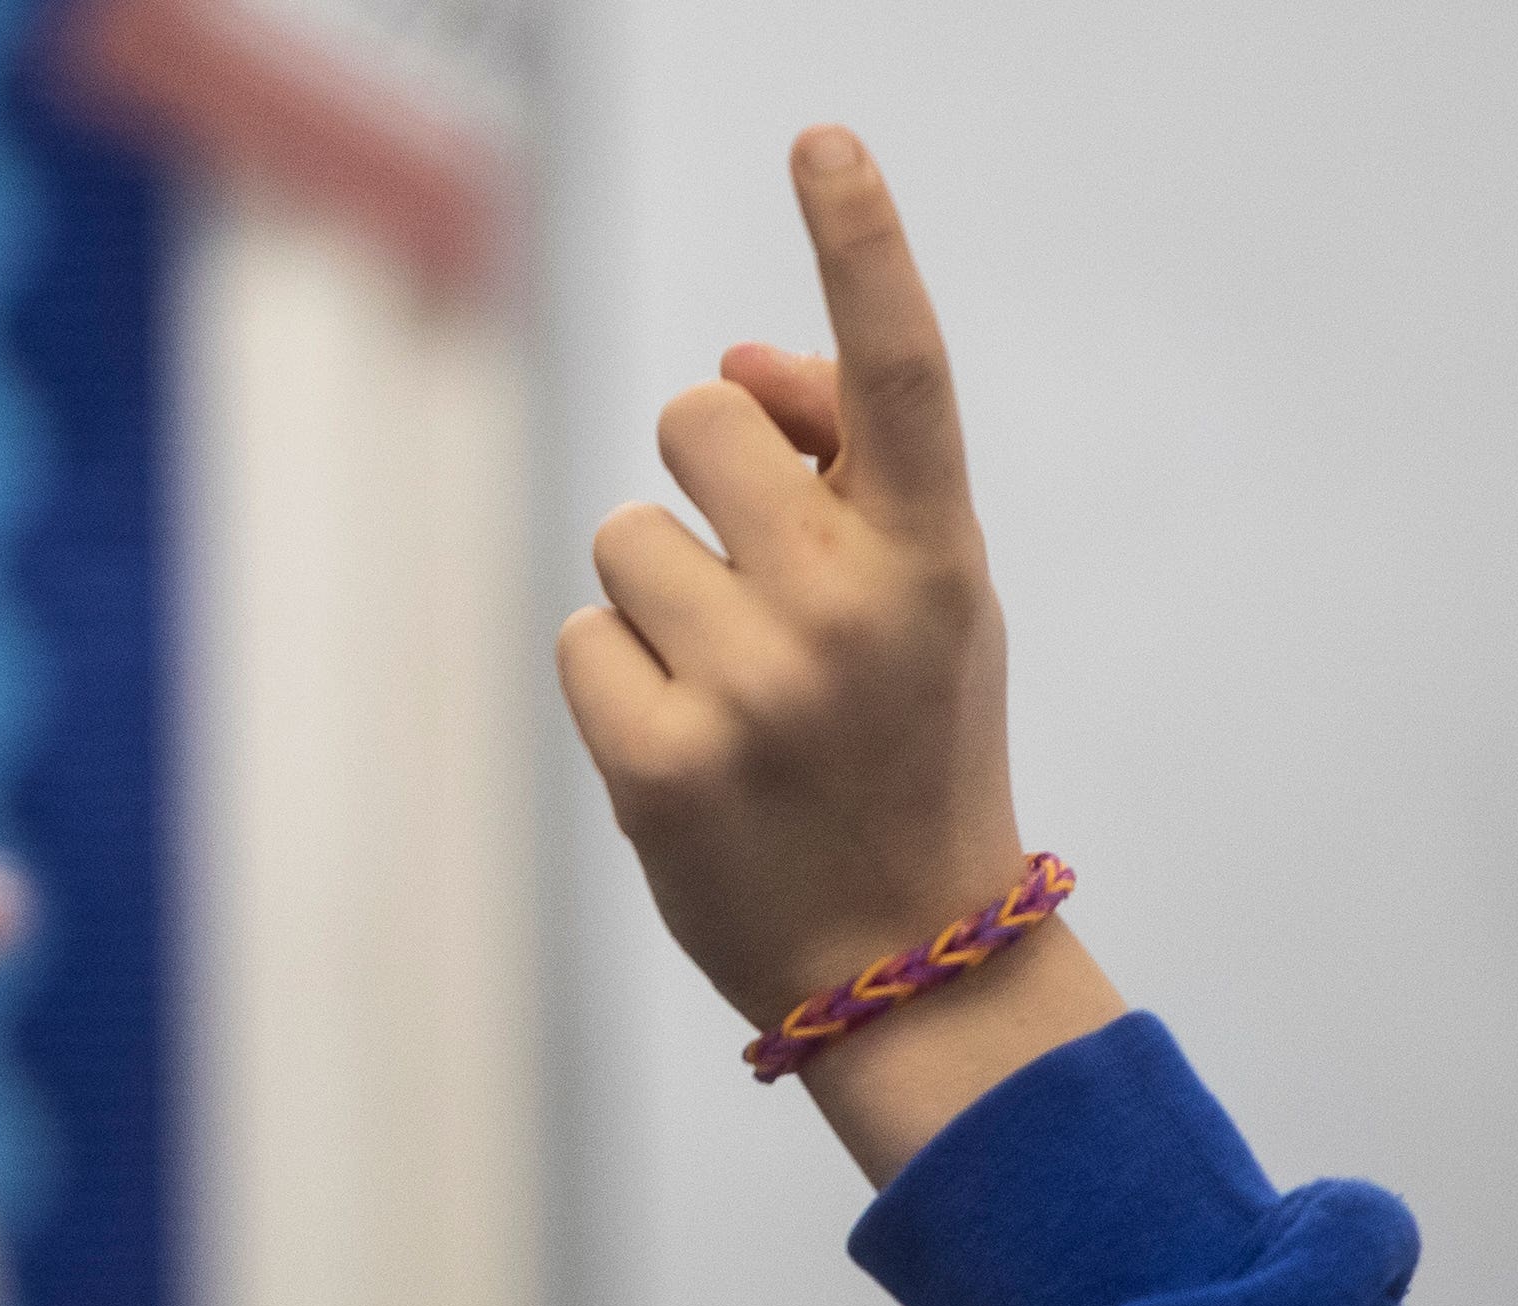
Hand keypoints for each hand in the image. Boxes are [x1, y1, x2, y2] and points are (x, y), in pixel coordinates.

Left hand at [558, 127, 1120, 1182]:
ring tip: (730, 695)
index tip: (818, 138)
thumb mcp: (919, 597)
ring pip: (622, 537)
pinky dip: (614, 681)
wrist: (905, 955)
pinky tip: (684, 749)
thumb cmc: (903, 743)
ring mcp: (752, 687)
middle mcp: (850, 605)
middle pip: (691, 424)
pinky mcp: (658, 760)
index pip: (898, 369)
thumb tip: (722, 366)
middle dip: (700, 481)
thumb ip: (842, 472)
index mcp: (938, 554)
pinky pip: (579, 637)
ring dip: (655, 598)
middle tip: (750, 588)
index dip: (860, 244)